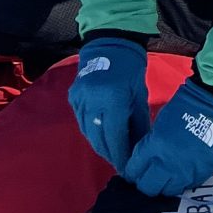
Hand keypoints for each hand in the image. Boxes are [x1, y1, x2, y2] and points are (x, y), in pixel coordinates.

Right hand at [68, 33, 153, 170]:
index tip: (128, 169)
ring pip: (87, 132)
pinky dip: (90, 131)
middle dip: (110, 154)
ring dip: (99, 145)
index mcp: (112, 100)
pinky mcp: (73, 97)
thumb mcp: (139, 95)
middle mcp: (92, 102)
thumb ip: (138, 122)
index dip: (121, 156)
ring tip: (112, 154)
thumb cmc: (130, 68)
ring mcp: (79, 99)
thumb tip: (140, 147)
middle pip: (99, 139)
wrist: (110, 43)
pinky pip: (81, 121)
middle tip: (120, 165)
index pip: (115, 137)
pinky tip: (100, 137)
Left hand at [124, 74, 212, 196]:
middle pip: (148, 187)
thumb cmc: (184, 107)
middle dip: (144, 182)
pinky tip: (180, 174)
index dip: (131, 172)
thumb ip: (150, 145)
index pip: (133, 171)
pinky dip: (182, 182)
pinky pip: (187, 186)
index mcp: (155, 146)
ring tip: (165, 177)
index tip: (133, 172)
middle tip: (147, 176)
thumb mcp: (159, 124)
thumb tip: (144, 161)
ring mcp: (186, 170)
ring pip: (167, 191)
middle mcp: (168, 163)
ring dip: (163, 185)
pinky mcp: (202, 172)